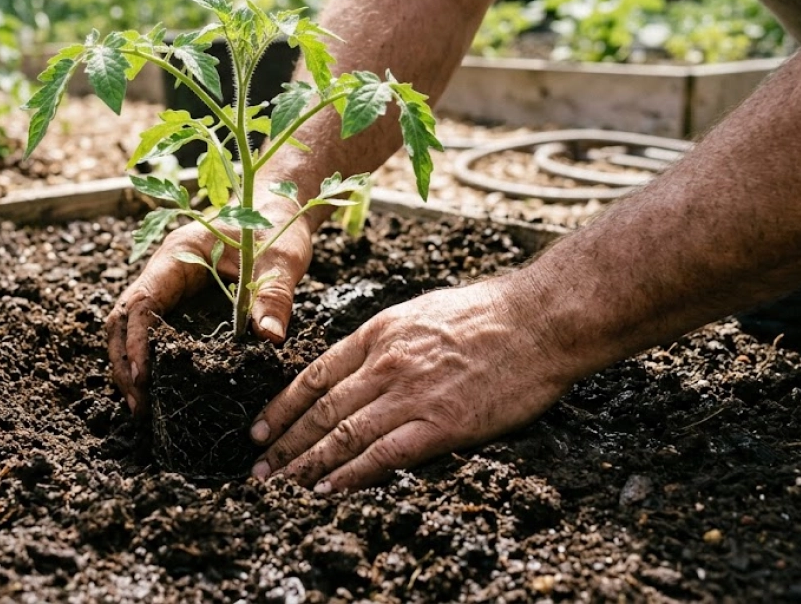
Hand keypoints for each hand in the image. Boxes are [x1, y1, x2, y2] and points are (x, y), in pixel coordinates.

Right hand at [107, 198, 312, 413]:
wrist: (275, 207)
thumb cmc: (276, 225)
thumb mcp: (281, 261)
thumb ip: (274, 297)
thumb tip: (270, 339)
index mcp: (178, 255)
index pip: (141, 302)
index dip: (136, 342)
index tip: (141, 378)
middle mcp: (164, 270)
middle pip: (123, 317)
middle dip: (123, 361)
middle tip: (137, 405)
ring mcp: (168, 283)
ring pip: (130, 324)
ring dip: (129, 362)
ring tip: (140, 405)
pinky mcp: (179, 297)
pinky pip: (152, 327)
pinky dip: (147, 355)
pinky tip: (156, 385)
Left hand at [248, 279, 576, 491]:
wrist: (540, 320)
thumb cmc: (489, 314)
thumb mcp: (420, 313)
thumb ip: (385, 342)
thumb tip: (358, 367)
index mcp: (378, 334)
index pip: (313, 375)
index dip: (281, 408)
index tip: (260, 430)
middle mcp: (384, 364)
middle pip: (320, 411)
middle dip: (284, 444)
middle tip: (259, 469)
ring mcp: (410, 395)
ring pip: (343, 436)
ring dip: (307, 465)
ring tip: (282, 485)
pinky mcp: (440, 424)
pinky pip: (383, 455)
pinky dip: (350, 475)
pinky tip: (328, 489)